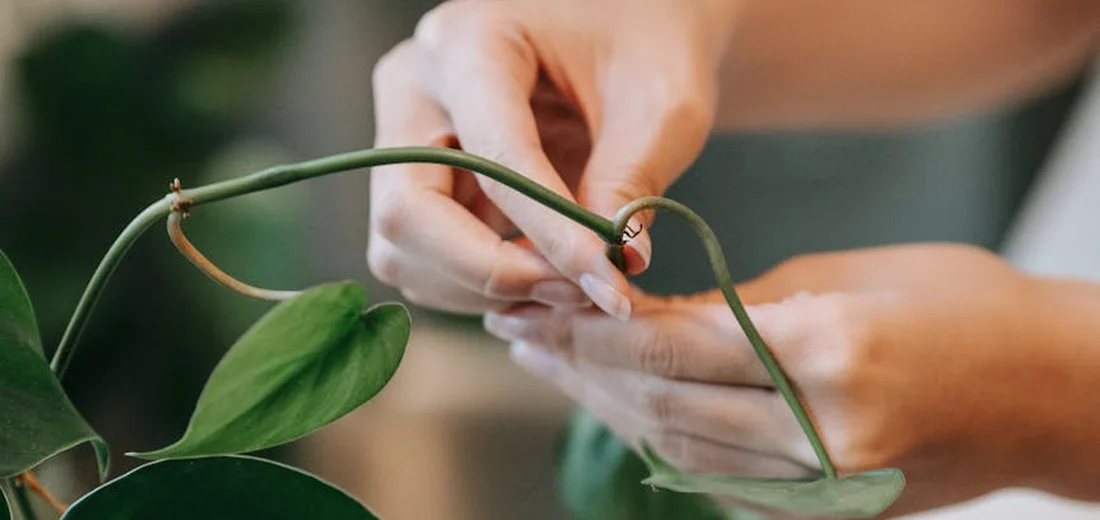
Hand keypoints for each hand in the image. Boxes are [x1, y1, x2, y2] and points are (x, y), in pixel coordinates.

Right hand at [367, 0, 736, 317]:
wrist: (623, 28)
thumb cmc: (646, 44)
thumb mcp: (663, 102)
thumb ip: (632, 182)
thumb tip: (611, 272)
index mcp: (469, 41)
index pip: (493, 157)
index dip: (547, 231)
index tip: (605, 279)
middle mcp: (415, 88)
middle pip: (407, 212)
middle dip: (490, 271)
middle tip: (576, 292)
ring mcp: (404, 137)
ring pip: (402, 249)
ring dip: (483, 289)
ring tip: (571, 286)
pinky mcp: (416, 181)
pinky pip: (421, 260)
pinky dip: (478, 288)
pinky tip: (542, 280)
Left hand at [484, 243, 1081, 516]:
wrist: (1044, 393)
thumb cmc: (956, 305)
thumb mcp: (840, 276)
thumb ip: (735, 306)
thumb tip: (642, 320)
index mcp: (831, 352)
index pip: (674, 346)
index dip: (593, 326)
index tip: (537, 301)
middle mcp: (823, 433)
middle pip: (662, 405)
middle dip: (579, 367)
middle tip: (520, 333)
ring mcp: (825, 488)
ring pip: (677, 450)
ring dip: (604, 408)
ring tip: (551, 368)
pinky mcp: (825, 513)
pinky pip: (716, 479)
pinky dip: (658, 442)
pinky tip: (617, 409)